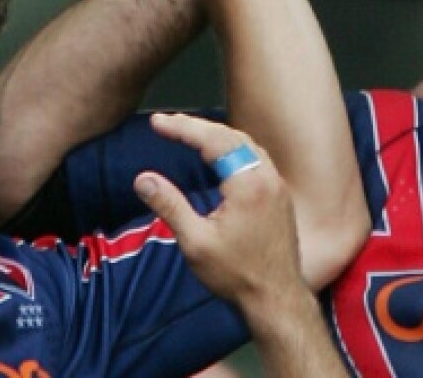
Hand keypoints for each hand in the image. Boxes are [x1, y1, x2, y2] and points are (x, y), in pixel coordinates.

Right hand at [134, 113, 307, 318]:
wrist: (277, 300)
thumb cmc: (235, 275)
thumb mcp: (195, 243)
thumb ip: (169, 205)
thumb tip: (142, 178)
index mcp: (247, 182)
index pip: (211, 139)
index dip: (182, 127)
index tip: (157, 122)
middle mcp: (266, 175)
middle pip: (229, 135)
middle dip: (196, 126)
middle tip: (166, 123)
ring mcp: (276, 183)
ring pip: (245, 144)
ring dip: (216, 135)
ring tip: (188, 133)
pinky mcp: (280, 194)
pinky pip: (255, 157)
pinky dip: (232, 147)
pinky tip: (220, 156)